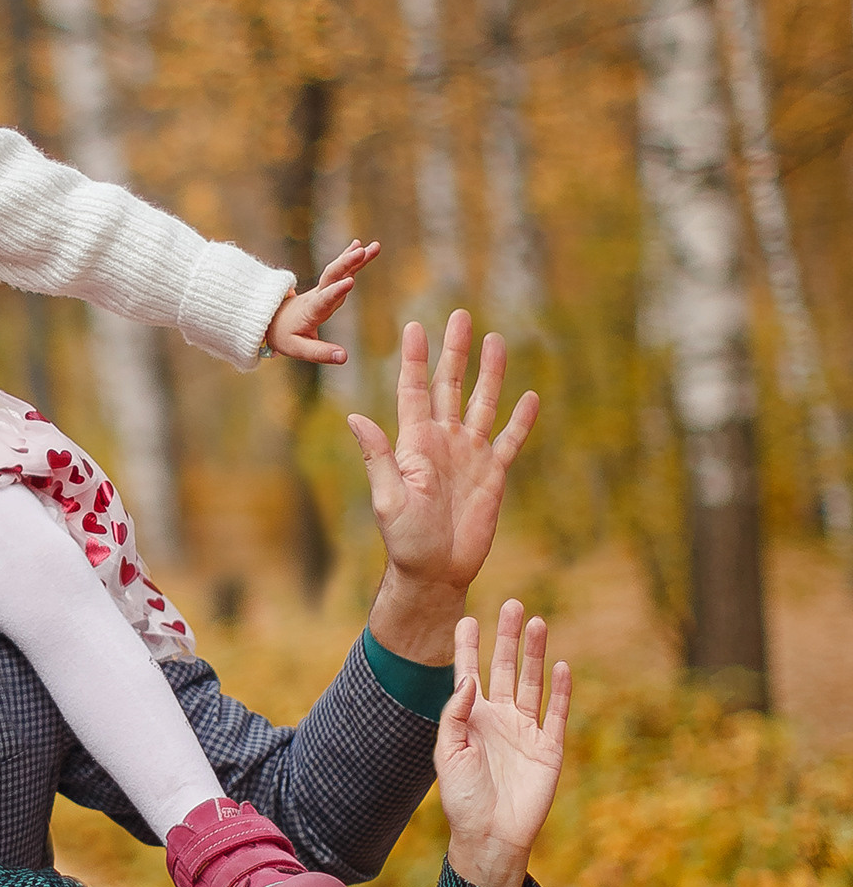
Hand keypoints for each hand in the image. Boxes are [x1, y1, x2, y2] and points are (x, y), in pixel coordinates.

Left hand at [265, 238, 378, 365]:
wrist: (272, 320)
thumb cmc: (286, 336)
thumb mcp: (299, 349)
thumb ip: (321, 353)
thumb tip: (344, 357)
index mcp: (311, 311)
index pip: (324, 299)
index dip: (336, 291)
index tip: (350, 281)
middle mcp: (316, 295)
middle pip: (331, 276)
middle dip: (346, 264)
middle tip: (361, 252)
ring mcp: (321, 288)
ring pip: (337, 270)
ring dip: (354, 258)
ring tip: (373, 246)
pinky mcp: (326, 287)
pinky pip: (339, 270)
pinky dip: (349, 258)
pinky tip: (361, 245)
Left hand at [353, 315, 539, 662]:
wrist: (435, 571)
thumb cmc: (405, 540)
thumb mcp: (389, 499)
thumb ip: (378, 457)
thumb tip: (356, 418)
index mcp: (414, 443)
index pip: (414, 390)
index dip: (414, 358)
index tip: (414, 325)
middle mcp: (443, 441)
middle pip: (451, 385)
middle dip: (455, 350)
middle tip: (460, 315)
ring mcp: (469, 454)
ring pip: (483, 402)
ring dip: (490, 373)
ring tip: (496, 339)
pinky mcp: (493, 474)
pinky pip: (510, 440)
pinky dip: (522, 419)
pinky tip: (531, 396)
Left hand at [436, 603, 568, 886]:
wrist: (490, 836)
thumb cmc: (462, 798)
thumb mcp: (447, 753)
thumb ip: (455, 714)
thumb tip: (469, 679)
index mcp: (471, 719)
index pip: (469, 674)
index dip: (469, 647)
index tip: (467, 618)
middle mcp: (499, 719)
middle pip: (504, 668)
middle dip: (507, 638)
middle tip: (512, 604)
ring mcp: (526, 731)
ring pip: (531, 682)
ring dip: (533, 654)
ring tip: (536, 621)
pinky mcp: (549, 747)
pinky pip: (556, 713)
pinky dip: (561, 690)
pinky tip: (561, 665)